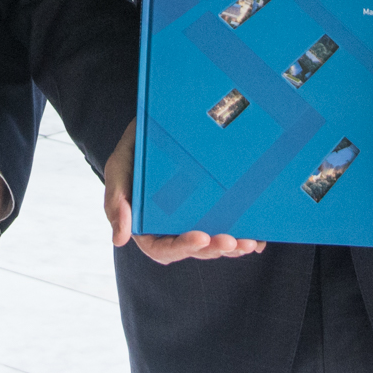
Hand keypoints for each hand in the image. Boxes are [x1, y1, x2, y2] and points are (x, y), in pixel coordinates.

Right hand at [104, 120, 267, 264]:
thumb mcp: (118, 169)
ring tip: (247, 243)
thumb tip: (119, 240)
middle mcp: (171, 227)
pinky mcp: (211, 206)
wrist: (156, 124)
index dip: (183, 247)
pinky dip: (242, 235)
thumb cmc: (134, 149)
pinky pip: (228, 225)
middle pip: (194, 248)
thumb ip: (115, 202)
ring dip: (231, 247)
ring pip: (213, 241)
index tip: (202, 237)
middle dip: (213, 248)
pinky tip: (258, 239)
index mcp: (147, 226)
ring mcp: (193, 218)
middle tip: (232, 241)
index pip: (163, 248)